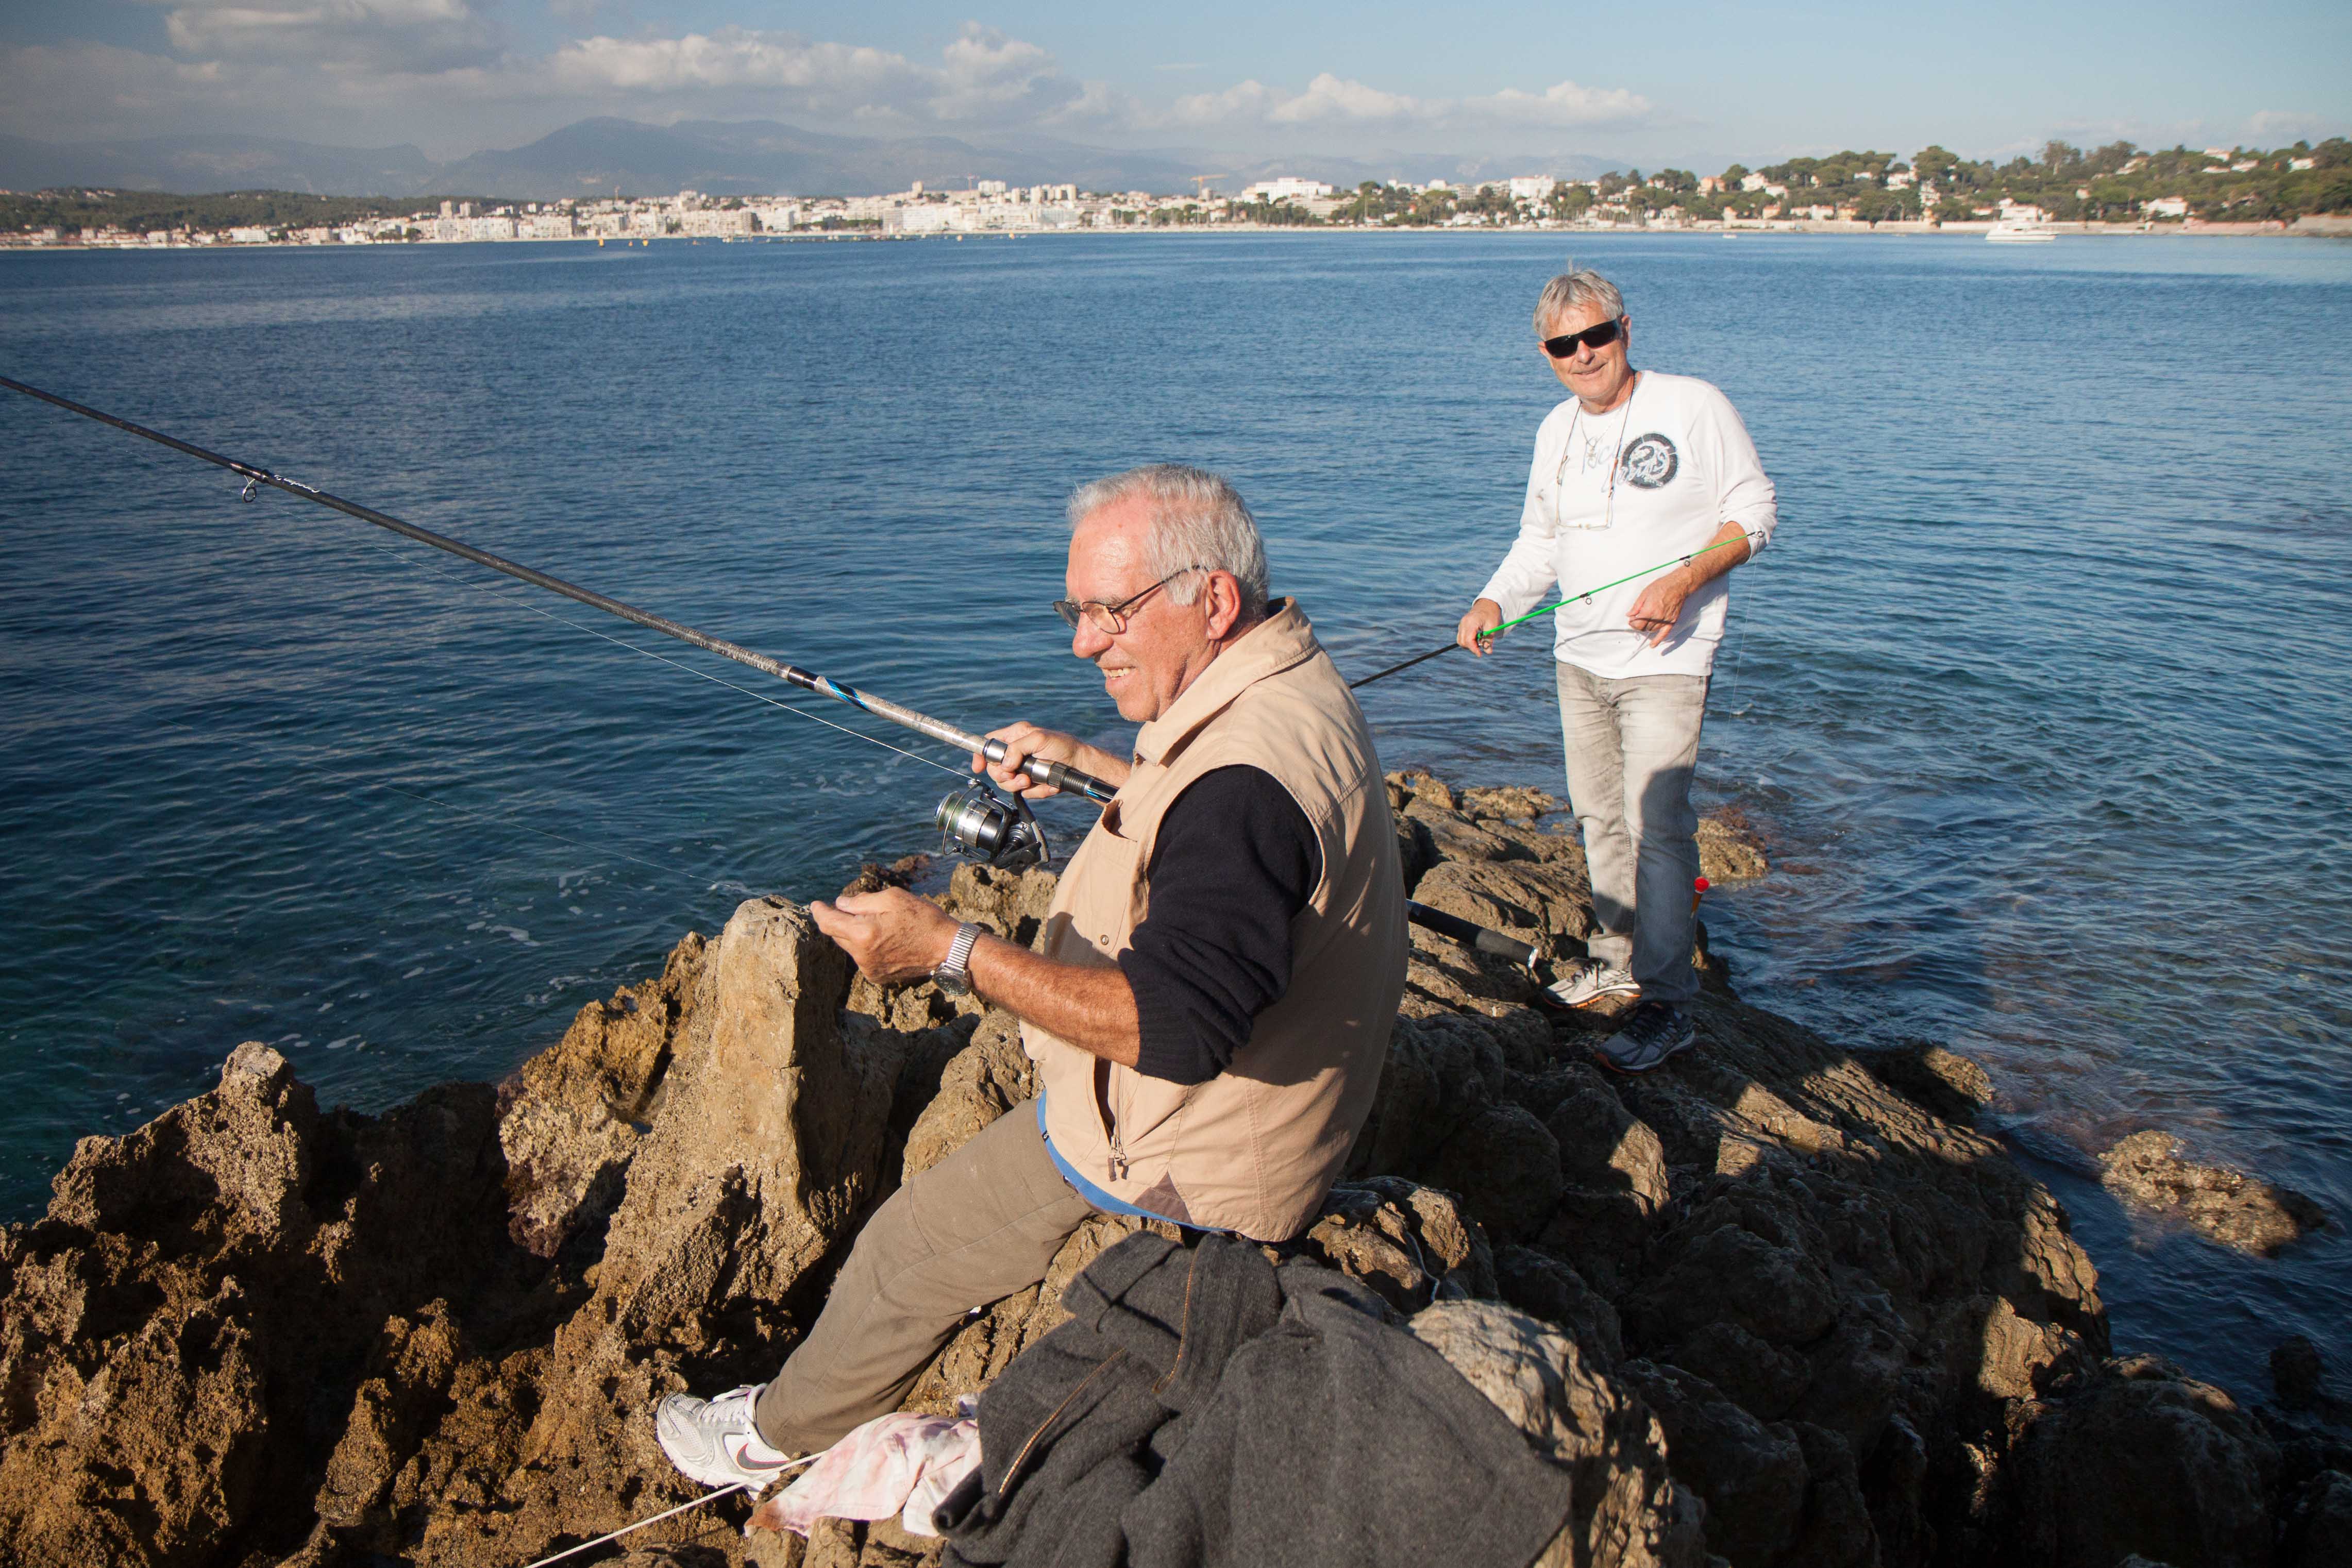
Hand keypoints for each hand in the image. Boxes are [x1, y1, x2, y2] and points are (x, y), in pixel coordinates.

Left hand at [809, 887, 959, 983]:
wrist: (947, 949)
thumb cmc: (923, 918)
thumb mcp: (893, 898)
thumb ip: (861, 901)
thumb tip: (840, 904)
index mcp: (863, 933)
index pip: (828, 923)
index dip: (819, 912)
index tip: (815, 905)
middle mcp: (862, 955)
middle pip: (837, 935)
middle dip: (842, 921)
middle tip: (855, 909)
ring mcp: (869, 969)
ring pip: (850, 946)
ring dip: (855, 934)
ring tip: (879, 924)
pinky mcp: (877, 977)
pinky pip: (862, 958)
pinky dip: (866, 946)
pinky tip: (885, 939)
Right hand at [975, 722, 1117, 798]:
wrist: (1080, 766)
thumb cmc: (1062, 746)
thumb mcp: (1039, 739)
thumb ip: (1018, 747)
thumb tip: (1005, 763)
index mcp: (1015, 737)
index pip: (990, 744)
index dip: (981, 755)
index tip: (979, 767)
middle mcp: (1016, 753)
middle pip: (995, 768)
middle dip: (1005, 776)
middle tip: (1020, 776)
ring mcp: (1022, 770)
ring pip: (1007, 783)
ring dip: (1019, 785)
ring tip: (1033, 781)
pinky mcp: (1031, 784)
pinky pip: (1024, 793)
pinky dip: (1036, 791)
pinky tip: (1047, 785)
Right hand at [1456, 599, 1503, 656]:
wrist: (1487, 604)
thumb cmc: (1491, 614)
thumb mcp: (1492, 627)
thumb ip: (1488, 640)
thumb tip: (1488, 652)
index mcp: (1471, 622)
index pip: (1468, 640)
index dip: (1474, 649)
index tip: (1480, 654)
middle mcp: (1463, 623)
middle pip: (1462, 642)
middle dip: (1471, 647)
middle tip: (1481, 646)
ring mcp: (1461, 624)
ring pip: (1460, 640)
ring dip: (1469, 644)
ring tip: (1479, 640)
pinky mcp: (1461, 626)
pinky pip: (1461, 637)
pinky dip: (1468, 640)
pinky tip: (1476, 637)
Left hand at [1626, 571, 1692, 645]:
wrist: (1678, 585)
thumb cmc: (1662, 586)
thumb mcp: (1645, 593)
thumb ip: (1636, 606)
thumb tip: (1629, 615)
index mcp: (1649, 610)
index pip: (1637, 624)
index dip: (1632, 623)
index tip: (1631, 619)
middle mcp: (1657, 617)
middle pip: (1644, 628)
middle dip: (1639, 625)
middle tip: (1637, 619)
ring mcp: (1666, 620)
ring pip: (1652, 630)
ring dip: (1647, 627)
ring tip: (1645, 621)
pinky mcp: (1672, 621)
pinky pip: (1664, 634)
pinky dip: (1658, 640)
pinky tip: (1653, 645)